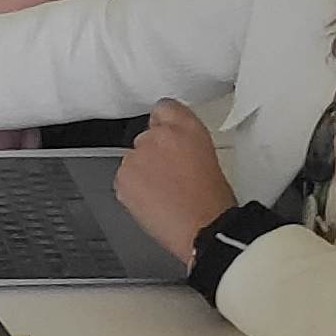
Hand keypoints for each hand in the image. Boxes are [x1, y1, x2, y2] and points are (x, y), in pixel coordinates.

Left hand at [114, 100, 231, 263]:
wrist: (204, 227)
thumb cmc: (212, 200)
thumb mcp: (208, 157)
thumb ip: (184, 143)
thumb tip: (171, 148)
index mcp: (187, 127)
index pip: (164, 107)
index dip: (163, 124)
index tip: (163, 132)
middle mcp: (160, 135)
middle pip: (145, 137)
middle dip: (152, 154)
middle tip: (169, 175)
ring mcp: (138, 155)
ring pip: (132, 159)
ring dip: (141, 172)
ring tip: (163, 193)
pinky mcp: (123, 176)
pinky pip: (123, 179)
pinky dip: (132, 189)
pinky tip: (153, 201)